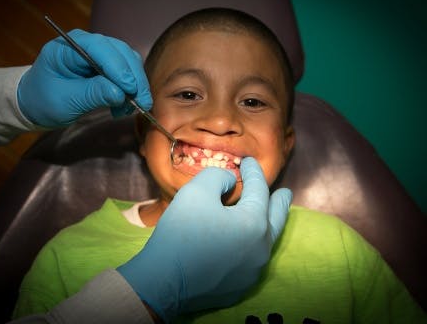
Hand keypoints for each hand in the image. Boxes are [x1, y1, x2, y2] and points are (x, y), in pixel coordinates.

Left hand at [17, 29, 151, 126]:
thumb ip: (92, 94)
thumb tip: (120, 93)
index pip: (100, 48)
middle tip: (141, 103)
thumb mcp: (64, 101)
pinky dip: (131, 90)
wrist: (36, 104)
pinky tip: (123, 107)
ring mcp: (100, 54)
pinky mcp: (108, 67)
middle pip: (120, 53)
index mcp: (69, 46)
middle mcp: (88, 44)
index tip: (129, 89)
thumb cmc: (43, 100)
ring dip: (135, 85)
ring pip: (129, 62)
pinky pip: (127, 73)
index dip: (118, 68)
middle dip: (133, 78)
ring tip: (130, 108)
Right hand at [117, 157, 291, 321]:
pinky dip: (251, 244)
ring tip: (266, 216)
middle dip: (280, 202)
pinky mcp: (239, 287)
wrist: (163, 282)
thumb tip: (230, 181)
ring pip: (265, 240)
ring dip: (266, 224)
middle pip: (276, 218)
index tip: (249, 161)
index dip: (253, 172)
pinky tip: (243, 243)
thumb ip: (218, 176)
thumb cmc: (180, 233)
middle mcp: (261, 248)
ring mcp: (252, 271)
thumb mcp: (196, 191)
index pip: (258, 190)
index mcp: (254, 223)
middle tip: (285, 193)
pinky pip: (251, 260)